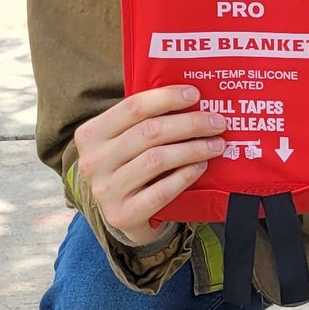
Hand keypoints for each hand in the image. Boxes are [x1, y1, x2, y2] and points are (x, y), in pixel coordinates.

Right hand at [73, 85, 225, 245]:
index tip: (195, 94)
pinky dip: (185, 176)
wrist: (121, 214)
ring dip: (193, 149)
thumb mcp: (126, 141)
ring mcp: (106, 190)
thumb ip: (145, 121)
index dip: (166, 98)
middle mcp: (93, 161)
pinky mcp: (123, 215)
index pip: (132, 107)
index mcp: (90, 134)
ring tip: (217, 145)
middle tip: (218, 122)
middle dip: (190, 124)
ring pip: (157, 159)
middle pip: (149, 132)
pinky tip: (201, 166)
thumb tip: (192, 97)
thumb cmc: (129, 167)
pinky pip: (162, 191)